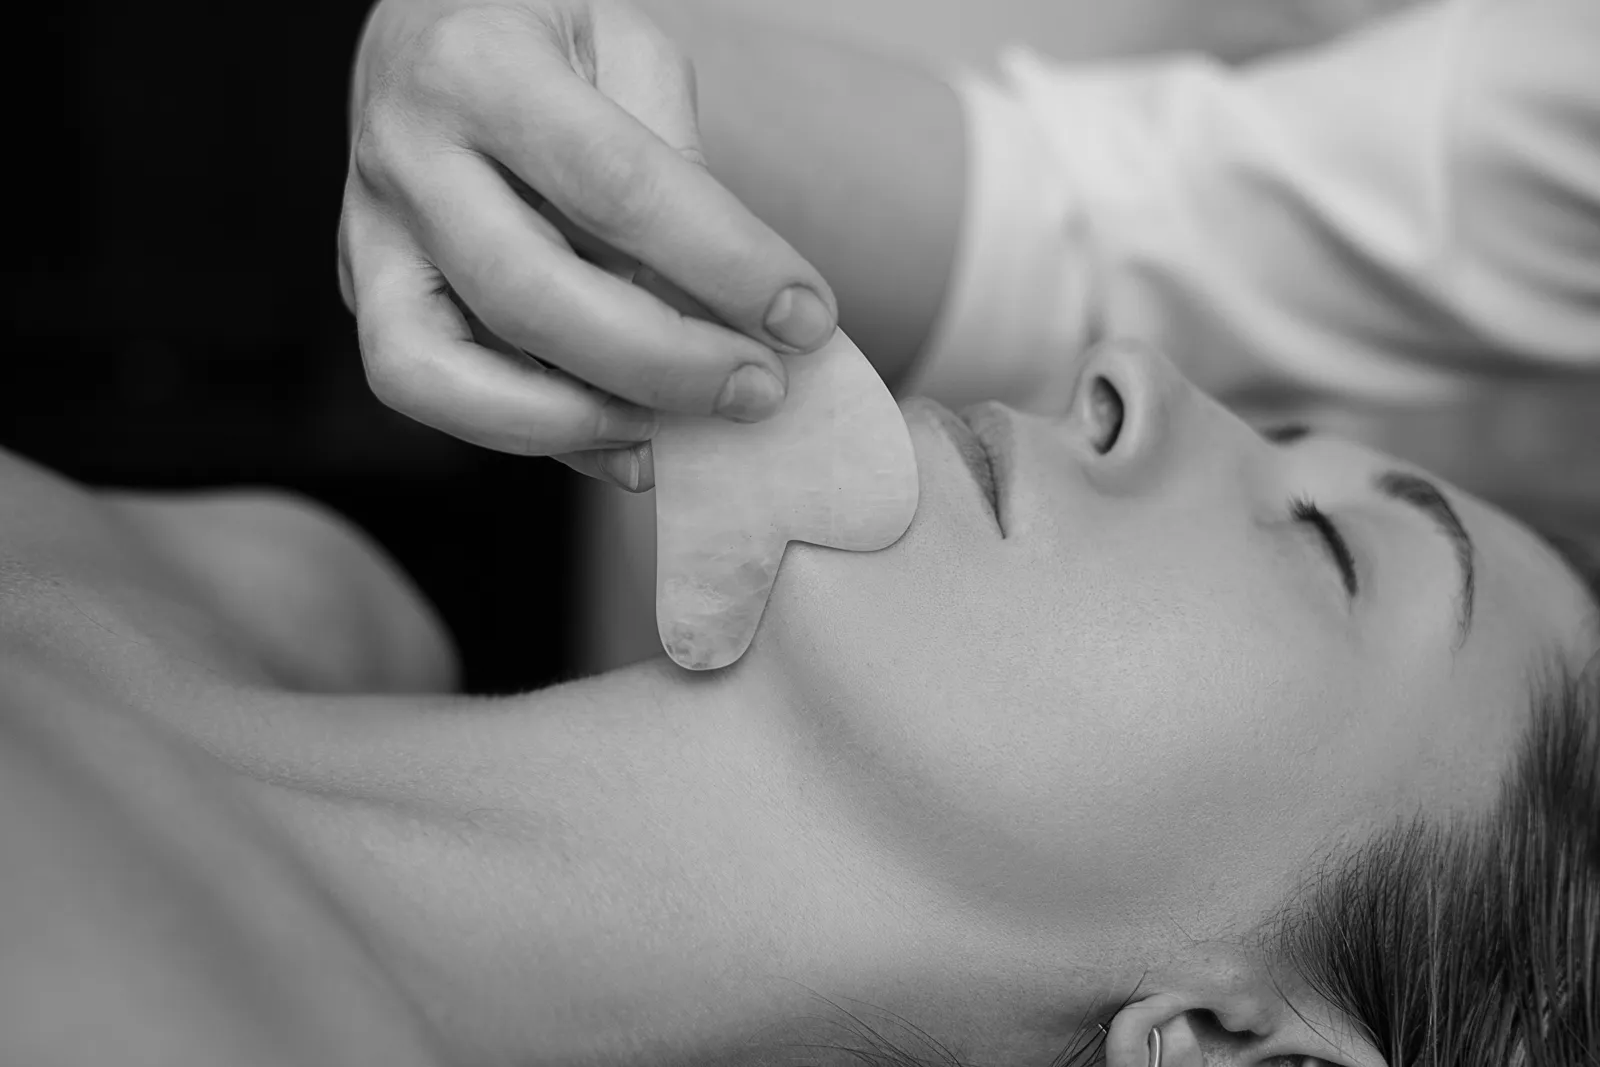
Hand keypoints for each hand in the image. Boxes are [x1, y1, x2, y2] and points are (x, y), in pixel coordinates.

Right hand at [339, 0, 838, 489]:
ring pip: (434, 371)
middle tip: (758, 390)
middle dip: (663, 363)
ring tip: (677, 433)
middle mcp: (404, 153)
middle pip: (529, 293)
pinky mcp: (364, 292)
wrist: (431, 33)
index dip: (722, 265)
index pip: (617, 184)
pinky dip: (536, 434)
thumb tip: (732, 310)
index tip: (805, 319)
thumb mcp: (629, 52)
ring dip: (575, 421)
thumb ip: (674, 167)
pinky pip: (433, 393)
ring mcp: (368, 233)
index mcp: (479, 65)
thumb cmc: (545, 39)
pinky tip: (624, 441)